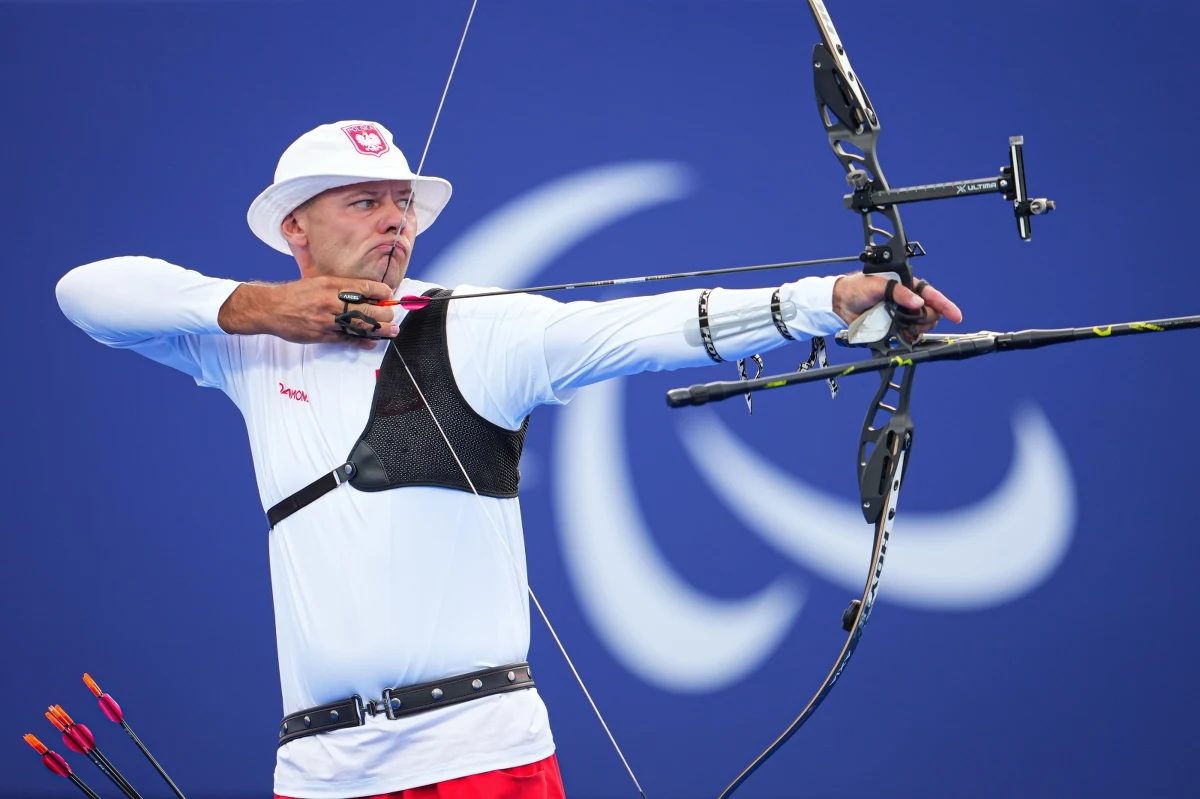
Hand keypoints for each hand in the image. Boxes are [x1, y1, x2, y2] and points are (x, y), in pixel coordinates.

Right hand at [218, 276, 398, 348]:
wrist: (271, 308)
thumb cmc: (296, 294)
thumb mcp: (318, 281)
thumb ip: (340, 286)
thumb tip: (364, 292)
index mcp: (331, 284)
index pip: (364, 287)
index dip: (381, 291)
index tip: (389, 294)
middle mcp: (331, 301)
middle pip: (367, 308)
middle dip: (384, 313)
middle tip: (392, 315)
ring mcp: (328, 320)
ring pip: (360, 325)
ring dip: (380, 329)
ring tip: (393, 331)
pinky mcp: (323, 335)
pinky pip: (347, 339)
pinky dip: (362, 341)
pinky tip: (373, 342)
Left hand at [832, 272, 962, 339]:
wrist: (841, 302)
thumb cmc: (858, 287)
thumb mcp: (878, 285)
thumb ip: (899, 292)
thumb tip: (917, 302)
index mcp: (908, 287)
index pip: (932, 296)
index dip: (946, 306)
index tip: (956, 316)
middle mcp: (908, 302)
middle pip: (930, 314)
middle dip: (926, 319)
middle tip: (912, 319)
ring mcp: (902, 316)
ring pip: (921, 327)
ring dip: (916, 328)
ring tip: (902, 325)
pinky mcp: (894, 328)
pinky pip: (908, 337)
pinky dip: (907, 338)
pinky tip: (900, 335)